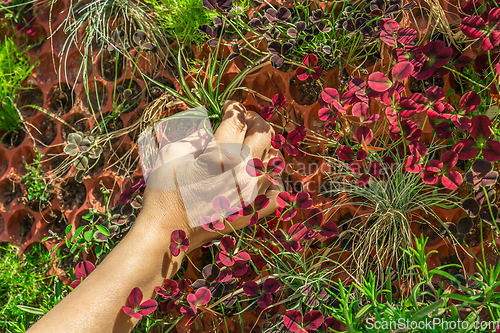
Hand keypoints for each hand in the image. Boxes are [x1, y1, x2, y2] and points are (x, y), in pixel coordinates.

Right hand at [137, 101, 282, 251]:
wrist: (166, 232)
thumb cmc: (164, 191)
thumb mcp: (172, 153)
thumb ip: (195, 134)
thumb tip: (211, 125)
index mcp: (222, 155)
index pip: (238, 120)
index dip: (233, 108)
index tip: (227, 107)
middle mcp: (244, 172)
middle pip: (264, 134)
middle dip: (254, 120)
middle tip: (242, 120)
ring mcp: (252, 194)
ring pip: (274, 161)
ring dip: (264, 148)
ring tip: (249, 147)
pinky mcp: (253, 212)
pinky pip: (276, 193)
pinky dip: (272, 182)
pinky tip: (259, 177)